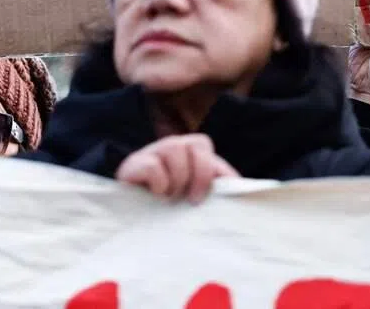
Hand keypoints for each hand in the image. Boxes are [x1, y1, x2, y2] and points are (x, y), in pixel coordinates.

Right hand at [116, 134, 237, 203]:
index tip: (206, 197)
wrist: (131, 228)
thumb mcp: (196, 198)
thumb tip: (238, 186)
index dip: (211, 169)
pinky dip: (159, 183)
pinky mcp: (131, 167)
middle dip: (200, 173)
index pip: (204, 144)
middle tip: (192, 200)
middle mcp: (170, 148)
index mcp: (186, 154)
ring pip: (174, 147)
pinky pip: (152, 165)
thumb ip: (215, 188)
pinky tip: (156, 196)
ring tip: (171, 199)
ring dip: (178, 179)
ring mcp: (150, 154)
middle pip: (197, 141)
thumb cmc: (170, 213)